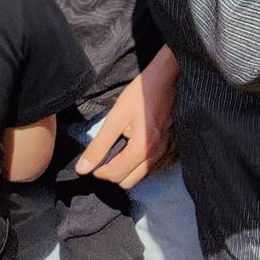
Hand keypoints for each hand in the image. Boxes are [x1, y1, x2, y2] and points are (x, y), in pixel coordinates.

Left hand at [77, 47, 177, 189]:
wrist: (171, 76)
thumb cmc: (142, 93)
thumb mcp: (116, 116)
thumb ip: (99, 145)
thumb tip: (82, 169)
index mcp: (142, 149)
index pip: (114, 175)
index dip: (98, 169)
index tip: (95, 157)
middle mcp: (158, 157)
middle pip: (128, 182)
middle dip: (113, 172)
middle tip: (108, 153)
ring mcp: (170, 154)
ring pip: (142, 177)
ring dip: (129, 168)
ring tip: (124, 148)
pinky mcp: (177, 149)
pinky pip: (155, 168)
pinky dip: (143, 164)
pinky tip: (140, 146)